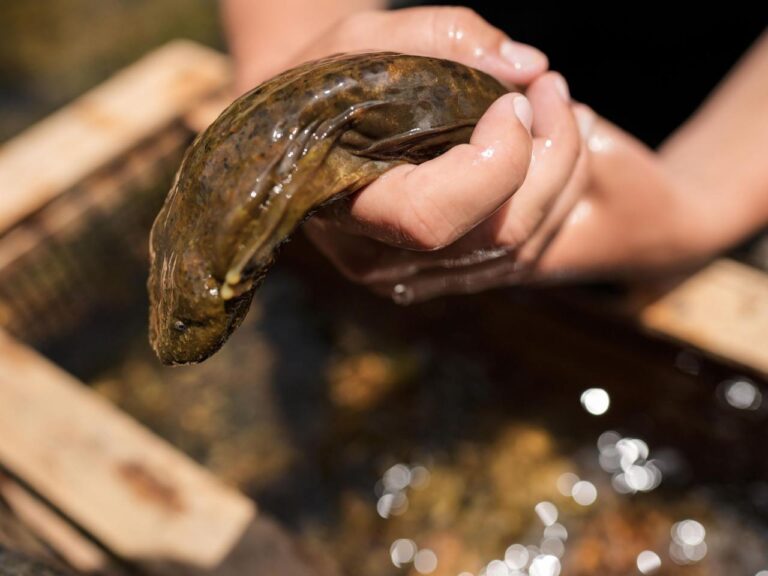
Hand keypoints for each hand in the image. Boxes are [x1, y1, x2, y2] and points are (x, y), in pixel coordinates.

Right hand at [258, 7, 583, 301]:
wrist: (301, 132)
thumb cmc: (329, 81)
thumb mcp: (366, 39)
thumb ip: (443, 38)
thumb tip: (529, 67)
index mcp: (341, 204)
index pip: (432, 217)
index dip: (493, 162)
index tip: (512, 100)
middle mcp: (376, 258)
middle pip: (497, 236)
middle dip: (550, 159)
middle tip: (554, 90)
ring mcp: (412, 276)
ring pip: (521, 250)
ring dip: (563, 178)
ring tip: (567, 114)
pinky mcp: (440, 275)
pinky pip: (518, 256)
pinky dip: (552, 202)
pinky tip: (551, 151)